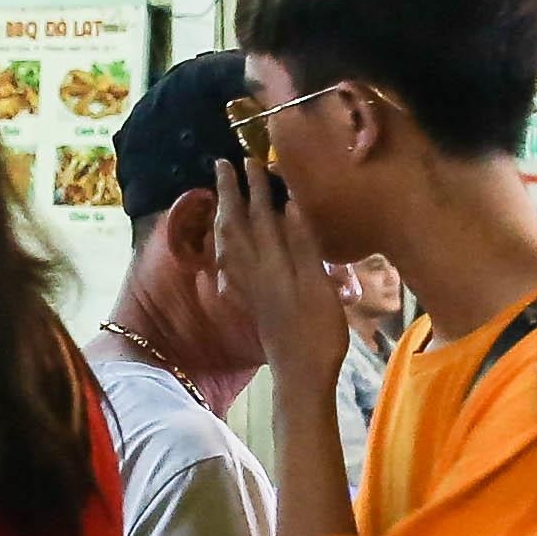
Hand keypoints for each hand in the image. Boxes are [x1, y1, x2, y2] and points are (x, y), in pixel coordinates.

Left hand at [213, 161, 348, 391]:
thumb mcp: (316, 285)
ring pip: (228, 245)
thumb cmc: (317, 333)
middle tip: (221, 165)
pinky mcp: (252, 303)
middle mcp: (255, 272)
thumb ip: (302, 245)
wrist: (301, 376)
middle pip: (236, 226)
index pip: (260, 216)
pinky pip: (229, 268)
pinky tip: (222, 250)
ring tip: (219, 197)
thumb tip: (289, 205)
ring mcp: (250, 289)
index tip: (249, 159)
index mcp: (272, 264)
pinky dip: (224, 250)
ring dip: (223, 216)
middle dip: (229, 194)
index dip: (254, 187)